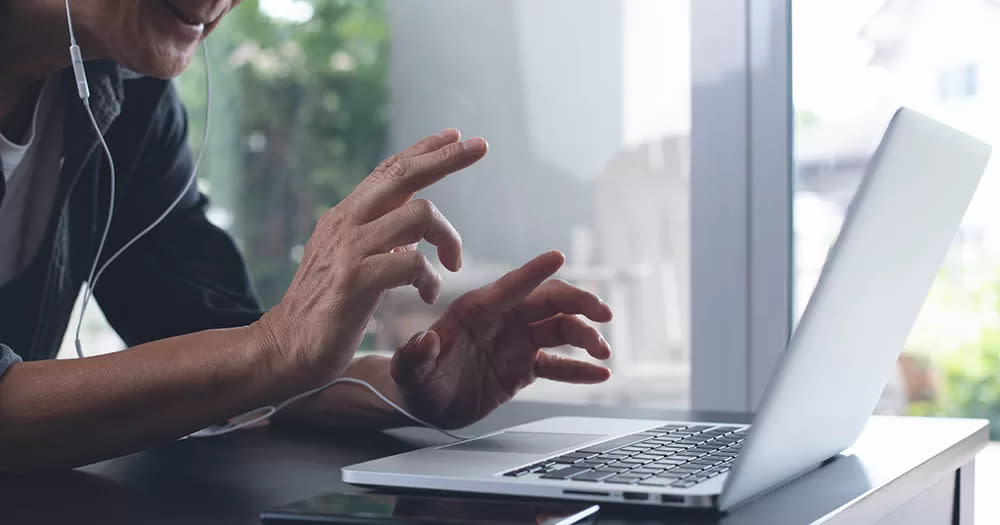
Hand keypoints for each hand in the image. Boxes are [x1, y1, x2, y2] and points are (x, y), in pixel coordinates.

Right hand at [255, 129, 486, 387]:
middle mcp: (346, 223)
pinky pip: (410, 263)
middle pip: (403, 175)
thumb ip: (378, 243)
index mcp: (346, 217)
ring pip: (417, 214)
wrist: (285, 348)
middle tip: (481, 146)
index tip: (455, 134)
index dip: (423, 149)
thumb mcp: (351, 264)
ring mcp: (350, 250)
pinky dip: (429, 278)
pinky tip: (427, 294)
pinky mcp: (356, 281)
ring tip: (452, 264)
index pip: (388, 171)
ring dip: (447, 238)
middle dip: (446, 158)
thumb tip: (411, 238)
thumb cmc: (324, 311)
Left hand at [391, 251, 613, 428]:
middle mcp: (502, 320)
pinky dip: (580, 369)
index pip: (510, 287)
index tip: (558, 256)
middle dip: (579, 303)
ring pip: (560, 330)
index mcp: (476, 311)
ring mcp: (515, 343)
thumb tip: (424, 341)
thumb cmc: (413, 381)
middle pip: (548, 302)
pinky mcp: (523, 368)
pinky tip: (600, 374)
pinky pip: (557, 365)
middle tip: (604, 314)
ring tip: (604, 351)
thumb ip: (415, 356)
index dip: (534, 271)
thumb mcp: (408, 371)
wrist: (422, 404)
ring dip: (585, 336)